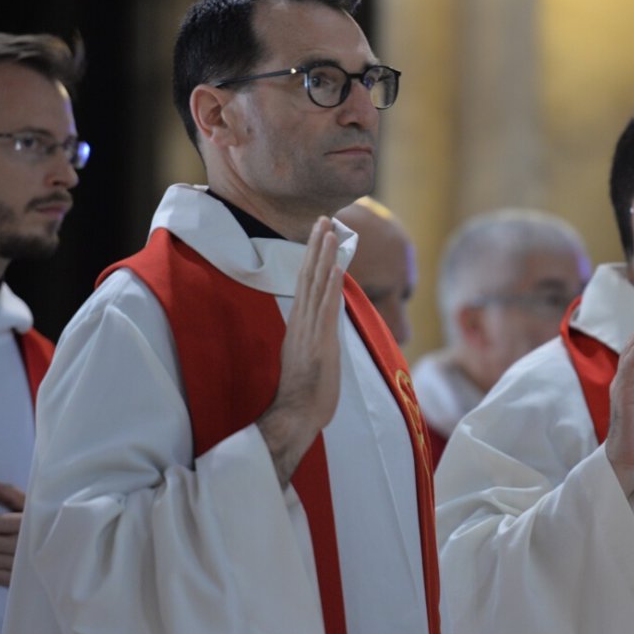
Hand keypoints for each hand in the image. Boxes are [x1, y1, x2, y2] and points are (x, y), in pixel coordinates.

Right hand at [258, 217, 343, 485]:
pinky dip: (330, 287)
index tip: (321, 233)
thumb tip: (327, 321)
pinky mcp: (318, 343)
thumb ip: (317, 334)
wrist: (297, 414)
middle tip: (323, 218)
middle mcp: (301, 321)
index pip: (306, 282)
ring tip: (329, 230)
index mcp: (299, 323)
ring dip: (323, 257)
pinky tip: (336, 267)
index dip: (314, 256)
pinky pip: (325, 309)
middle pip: (308, 276)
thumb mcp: (312, 354)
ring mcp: (309, 331)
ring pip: (315, 286)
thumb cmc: (307, 391)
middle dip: (317, 246)